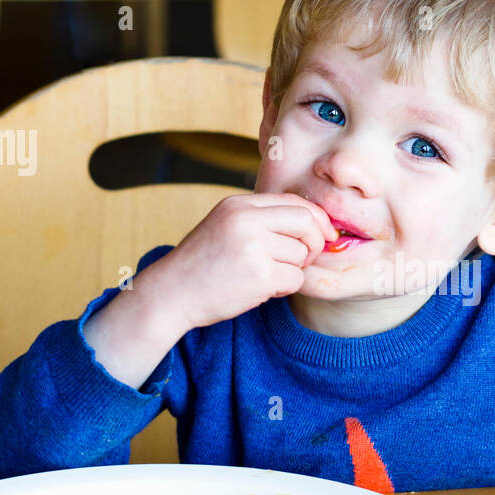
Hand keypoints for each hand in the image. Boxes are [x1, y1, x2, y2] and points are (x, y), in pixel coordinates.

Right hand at [155, 192, 337, 331]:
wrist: (171, 293)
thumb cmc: (201, 264)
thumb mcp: (226, 226)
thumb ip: (260, 219)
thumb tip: (310, 222)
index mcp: (239, 205)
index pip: (295, 202)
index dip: (316, 220)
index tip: (323, 235)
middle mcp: (246, 220)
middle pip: (306, 223)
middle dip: (314, 243)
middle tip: (303, 259)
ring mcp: (253, 247)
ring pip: (302, 255)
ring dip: (292, 270)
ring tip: (264, 276)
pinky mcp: (259, 275)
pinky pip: (295, 279)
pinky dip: (285, 288)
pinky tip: (261, 289)